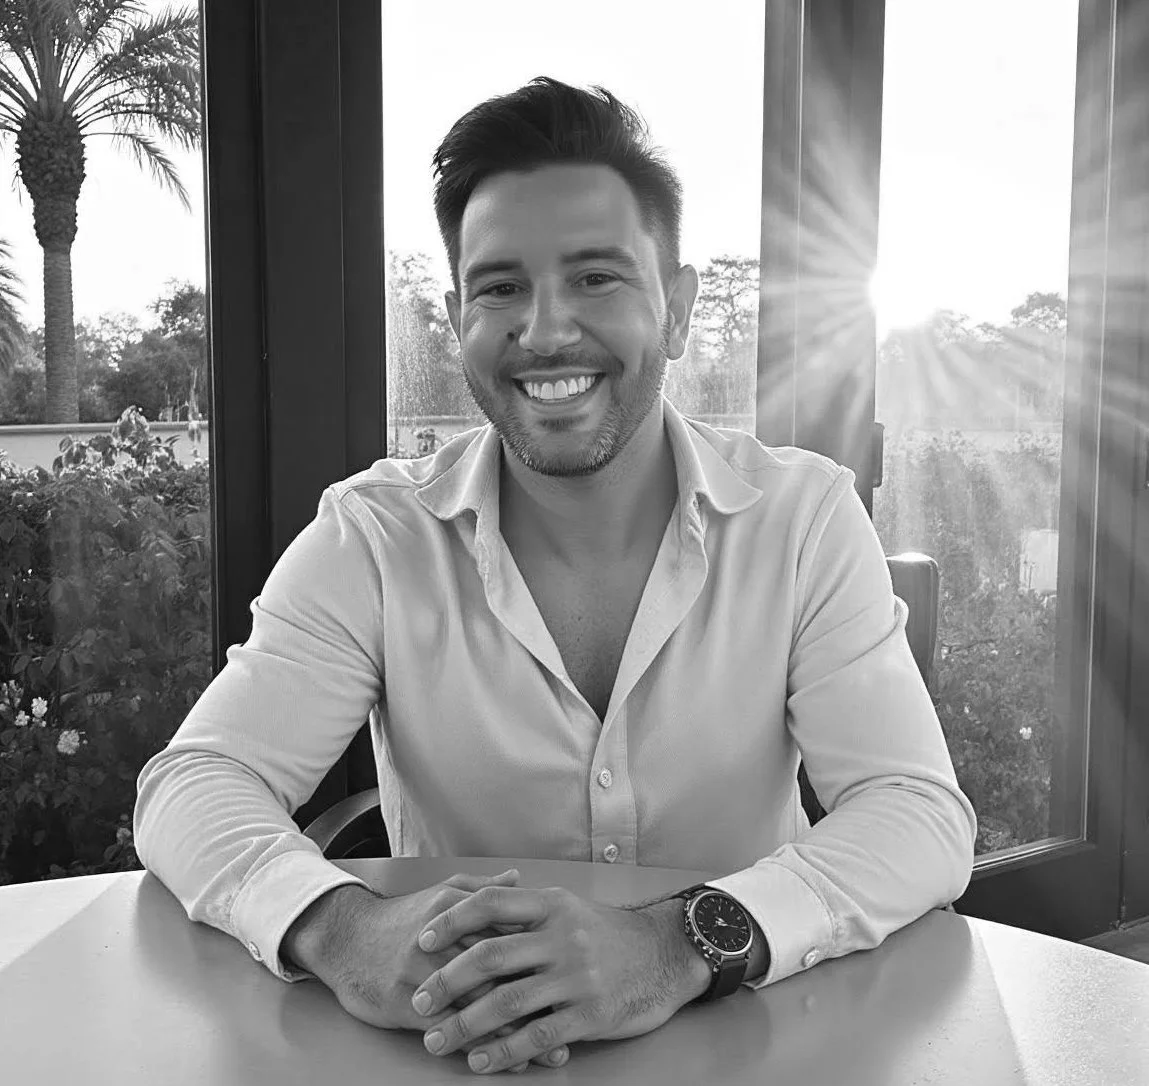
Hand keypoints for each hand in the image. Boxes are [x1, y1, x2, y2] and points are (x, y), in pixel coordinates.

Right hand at [317, 870, 569, 1072]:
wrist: (346, 939)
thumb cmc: (402, 918)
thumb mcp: (442, 892)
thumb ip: (483, 889)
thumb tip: (519, 878)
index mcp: (459, 909)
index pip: (512, 934)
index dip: (545, 957)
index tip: (575, 976)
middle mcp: (445, 940)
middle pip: (503, 974)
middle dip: (540, 999)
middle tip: (572, 1019)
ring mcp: (425, 973)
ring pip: (481, 1005)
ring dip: (519, 1031)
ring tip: (551, 1051)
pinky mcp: (405, 1003)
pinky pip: (450, 1029)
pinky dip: (480, 1046)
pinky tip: (502, 1059)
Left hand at [410, 886, 708, 1074]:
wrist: (664, 956)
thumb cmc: (606, 933)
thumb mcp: (569, 908)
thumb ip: (525, 910)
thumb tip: (468, 907)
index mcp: (552, 904)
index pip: (491, 903)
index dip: (452, 920)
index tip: (423, 940)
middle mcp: (563, 937)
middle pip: (491, 956)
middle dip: (447, 981)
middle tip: (420, 1000)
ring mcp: (578, 976)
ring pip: (508, 1002)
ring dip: (465, 1024)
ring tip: (437, 1039)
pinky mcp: (591, 1014)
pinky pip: (537, 1036)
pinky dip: (503, 1051)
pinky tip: (480, 1060)